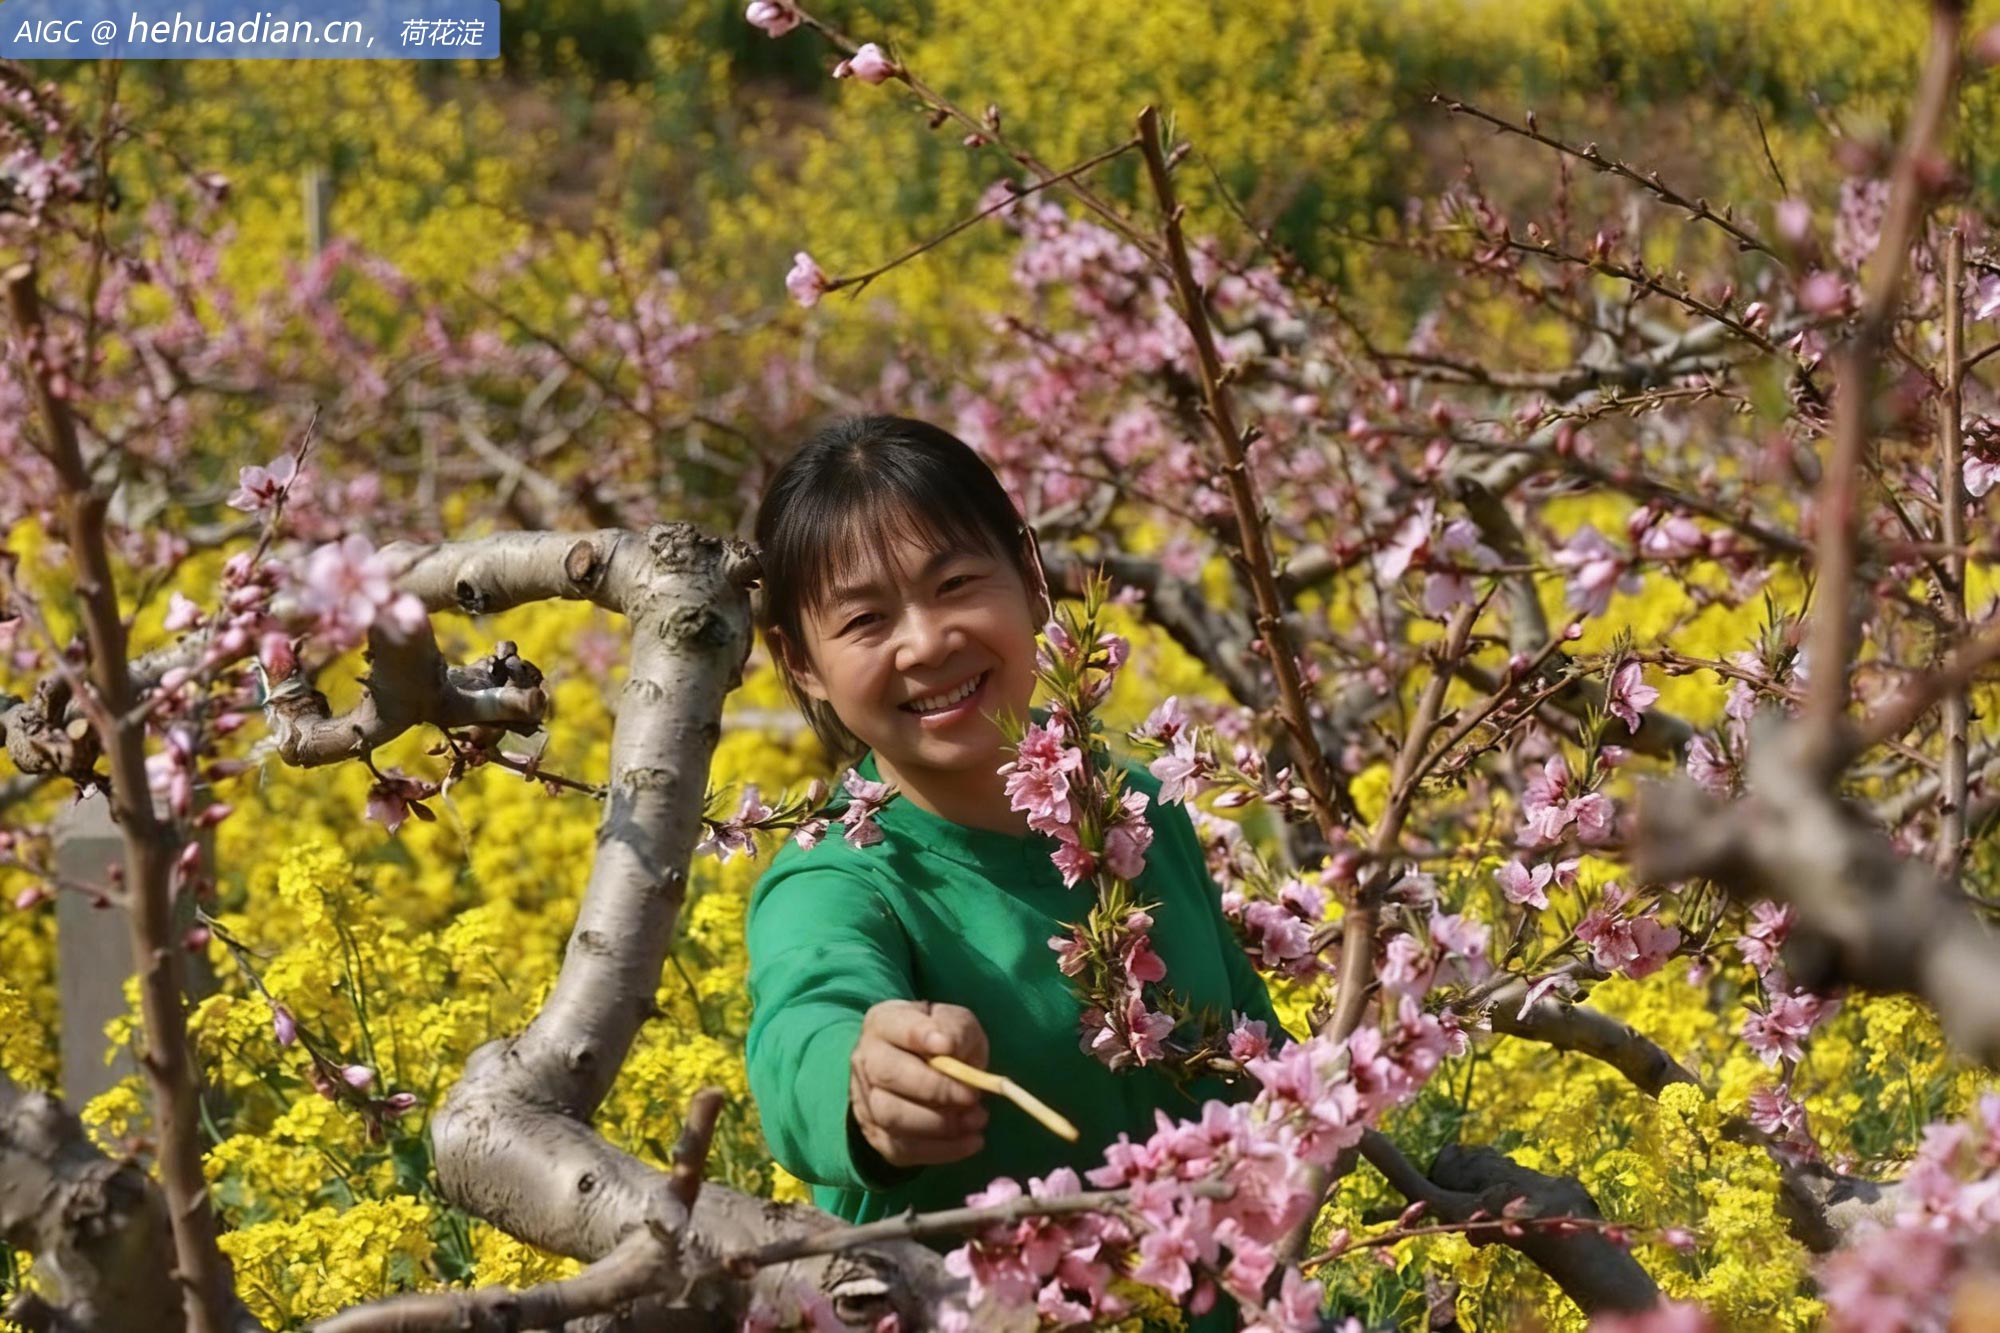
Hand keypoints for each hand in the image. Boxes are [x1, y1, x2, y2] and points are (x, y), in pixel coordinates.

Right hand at [849, 999, 990, 1167]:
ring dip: (940, 1124)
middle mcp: (866, 1060)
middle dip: (936, 1089)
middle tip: (973, 1096)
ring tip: (976, 1120)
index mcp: (884, 1023)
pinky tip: (971, 1142)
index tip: (947, 1045)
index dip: (919, 1036)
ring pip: (893, 1117)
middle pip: (889, 1076)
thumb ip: (957, 1029)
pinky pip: (904, 1149)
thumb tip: (949, 1045)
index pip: (895, 1027)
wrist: (914, 1070)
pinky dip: (942, 1150)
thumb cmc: (939, 1042)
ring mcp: (866, 1101)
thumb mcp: (954, 1023)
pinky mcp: (877, 1135)